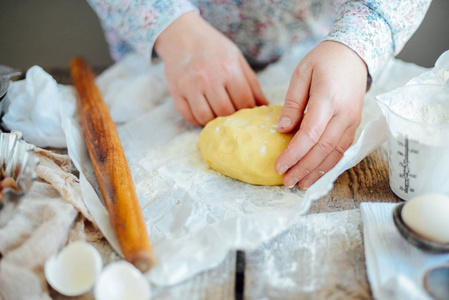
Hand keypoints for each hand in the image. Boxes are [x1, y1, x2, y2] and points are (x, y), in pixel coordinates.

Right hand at [154, 12, 267, 125]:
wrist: (181, 34)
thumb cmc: (213, 46)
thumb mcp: (236, 58)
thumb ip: (251, 83)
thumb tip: (264, 105)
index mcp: (228, 69)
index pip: (244, 101)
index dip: (248, 110)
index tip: (247, 111)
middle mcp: (209, 78)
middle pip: (225, 112)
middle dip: (231, 116)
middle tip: (232, 113)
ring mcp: (190, 86)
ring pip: (206, 117)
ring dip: (214, 121)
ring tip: (217, 114)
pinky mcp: (176, 91)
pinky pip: (188, 116)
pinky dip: (197, 120)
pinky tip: (203, 114)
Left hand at [275, 41, 367, 188]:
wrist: (354, 54)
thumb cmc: (324, 60)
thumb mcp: (301, 74)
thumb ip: (292, 103)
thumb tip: (282, 130)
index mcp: (328, 98)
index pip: (310, 134)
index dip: (294, 153)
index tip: (279, 166)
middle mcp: (344, 113)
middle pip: (323, 148)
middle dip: (304, 168)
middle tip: (287, 182)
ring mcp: (352, 120)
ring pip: (335, 153)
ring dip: (318, 171)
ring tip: (301, 184)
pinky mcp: (354, 124)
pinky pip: (342, 149)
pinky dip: (330, 164)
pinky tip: (317, 173)